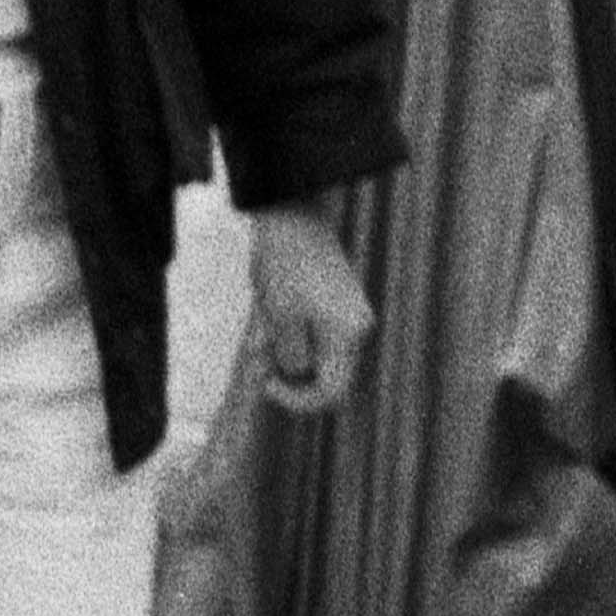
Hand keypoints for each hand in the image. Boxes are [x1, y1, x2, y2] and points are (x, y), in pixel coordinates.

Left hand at [246, 206, 371, 416]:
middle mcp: (358, 327)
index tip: (267, 382)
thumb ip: (289, 356)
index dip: (297, 400)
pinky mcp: (341, 301)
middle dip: (289, 369)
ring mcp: (352, 313)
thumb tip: (295, 375)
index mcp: (347, 335)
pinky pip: (318, 332)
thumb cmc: (285, 265)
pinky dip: (293, 331)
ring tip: (262, 320)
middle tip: (258, 352)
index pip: (331, 391)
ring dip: (287, 347)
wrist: (295, 215)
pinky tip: (272, 307)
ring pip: (318, 351)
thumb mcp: (279, 317)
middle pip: (326, 373)